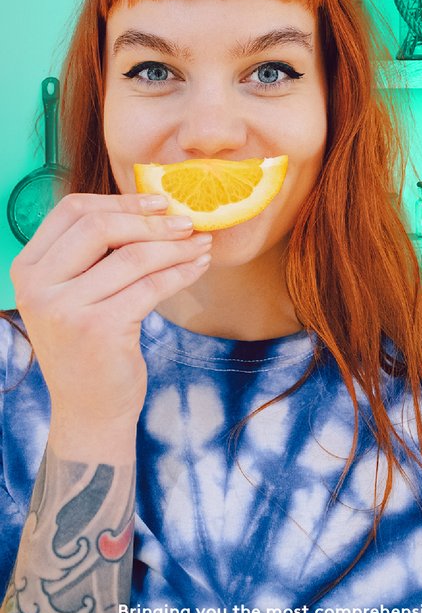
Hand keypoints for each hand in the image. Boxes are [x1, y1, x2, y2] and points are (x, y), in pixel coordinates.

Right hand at [10, 193, 211, 457]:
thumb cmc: (90, 347)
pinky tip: (198, 267)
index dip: (119, 200)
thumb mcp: (75, 296)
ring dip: (175, 246)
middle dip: (151, 220)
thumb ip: (92, 256)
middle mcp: (38, 287)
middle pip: (100, 226)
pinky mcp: (99, 330)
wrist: (90, 412)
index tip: (159, 201)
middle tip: (188, 222)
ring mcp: (65, 309)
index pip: (71, 211)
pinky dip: (181, 272)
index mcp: (28, 268)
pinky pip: (151, 286)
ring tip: (201, 244)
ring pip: (132, 257)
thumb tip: (150, 206)